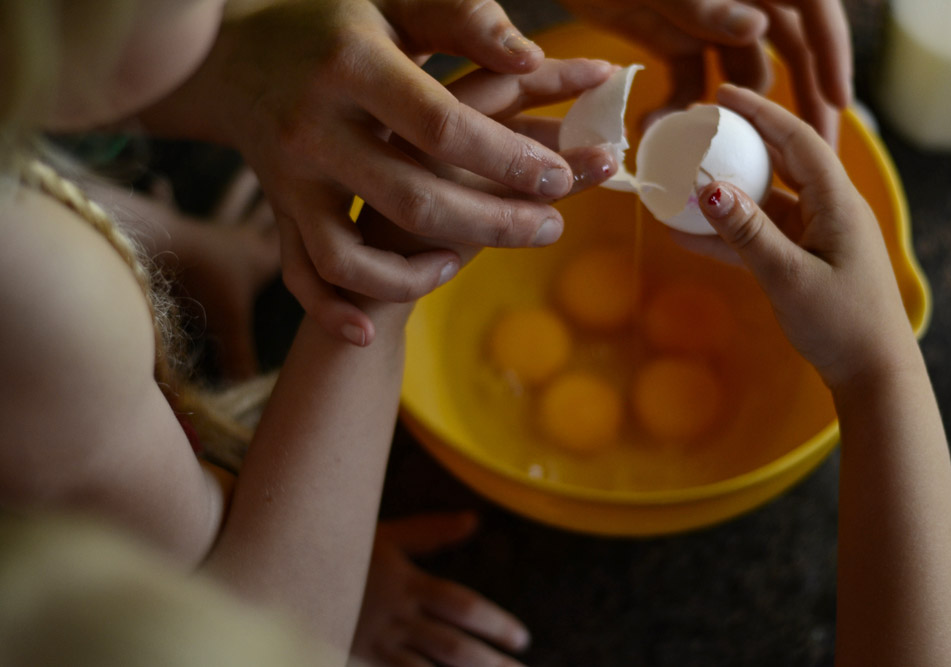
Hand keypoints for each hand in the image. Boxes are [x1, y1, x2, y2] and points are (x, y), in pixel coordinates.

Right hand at [144, 0, 599, 345]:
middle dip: (493, 223)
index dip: (507, 157)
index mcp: (353, 66)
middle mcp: (315, 128)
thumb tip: (529, 58)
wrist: (234, 54)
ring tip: (461, 262)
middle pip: (414, 199)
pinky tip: (368, 330)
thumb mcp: (395, 3)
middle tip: (551, 227)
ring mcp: (290, 178)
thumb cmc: (335, 24)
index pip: (444, 125)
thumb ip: (461, 21)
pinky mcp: (278, 210)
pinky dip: (331, 310)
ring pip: (350, 256)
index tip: (559, 176)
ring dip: (413, 277)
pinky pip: (299, 274)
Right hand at [350, 512, 529, 666]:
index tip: (522, 638)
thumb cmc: (340, 548)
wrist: (281, 567)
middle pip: (452, 647)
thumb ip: (431, 532)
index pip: (461, 606)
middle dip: (490, 663)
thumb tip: (474, 520)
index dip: (494, 622)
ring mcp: (374, 643)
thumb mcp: (386, 536)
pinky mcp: (356, 659)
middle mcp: (395, 616)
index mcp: (407, 584)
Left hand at [558, 0, 851, 144]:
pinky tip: (653, 128)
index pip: (814, 12)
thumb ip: (708, 3)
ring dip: (725, 116)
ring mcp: (707, 20)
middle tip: (815, 153)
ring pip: (738, 78)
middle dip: (800, 103)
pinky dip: (678, 109)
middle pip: (788, 53)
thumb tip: (758, 29)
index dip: (832, 55)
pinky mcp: (674, 39)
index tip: (838, 103)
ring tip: (705, 150)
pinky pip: (690, 83)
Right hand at [692, 84, 917, 389]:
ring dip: (727, 191)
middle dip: (741, 142)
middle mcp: (829, 210)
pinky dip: (728, 232)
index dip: (760, 113)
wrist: (870, 374)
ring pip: (766, 200)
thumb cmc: (841, 323)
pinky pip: (760, 235)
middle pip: (782, 161)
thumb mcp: (789, 275)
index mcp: (838, 202)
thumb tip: (709, 190)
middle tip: (698, 129)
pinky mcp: (803, 260)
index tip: (720, 97)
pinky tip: (687, 233)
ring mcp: (816, 235)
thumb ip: (748, 232)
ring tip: (684, 178)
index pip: (798, 139)